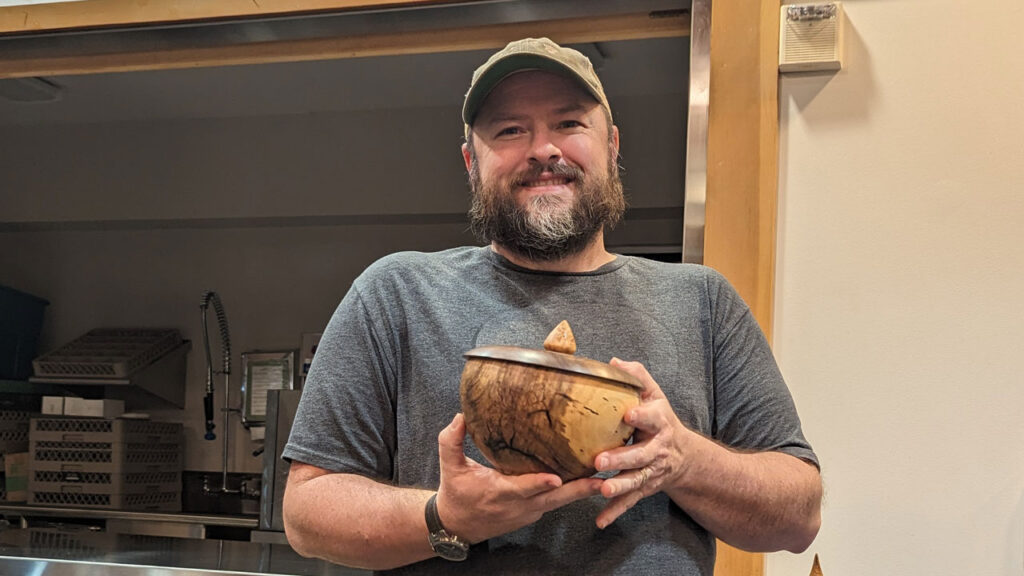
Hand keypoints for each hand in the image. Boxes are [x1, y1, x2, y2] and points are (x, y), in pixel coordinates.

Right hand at [435, 413, 603, 542]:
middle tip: (601, 480)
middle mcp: (517, 506)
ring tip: (605, 477)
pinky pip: (556, 503)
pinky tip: (589, 479)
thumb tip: (461, 416)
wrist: (457, 526)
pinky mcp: (533, 513)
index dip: (538, 483)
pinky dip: (573, 493)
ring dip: (582, 492)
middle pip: (553, 499)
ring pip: (559, 502)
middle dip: (578, 490)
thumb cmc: (456, 493)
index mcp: (498, 492)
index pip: (521, 489)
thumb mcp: (449, 466)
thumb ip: (451, 441)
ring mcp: (528, 512)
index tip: (555, 477)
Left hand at [593, 358, 694, 528]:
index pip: (651, 417)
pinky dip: (615, 511)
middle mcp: (657, 448)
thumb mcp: (654, 394)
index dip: (641, 416)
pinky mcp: (645, 487)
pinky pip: (630, 501)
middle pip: (640, 455)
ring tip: (602, 489)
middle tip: (601, 461)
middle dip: (621, 459)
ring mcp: (651, 471)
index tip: (628, 415)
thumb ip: (637, 376)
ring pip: (635, 480)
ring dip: (619, 487)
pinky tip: (600, 520)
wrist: (683, 455)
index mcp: (659, 422)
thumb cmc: (660, 419)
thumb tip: (613, 361)